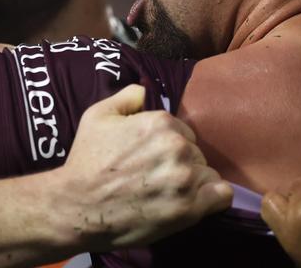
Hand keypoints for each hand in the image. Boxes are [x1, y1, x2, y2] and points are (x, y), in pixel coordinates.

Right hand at [49, 84, 232, 251]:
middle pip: (196, 153)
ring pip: (208, 174)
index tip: (152, 160)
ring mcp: (185, 178)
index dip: (169, 146)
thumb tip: (145, 91)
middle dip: (182, 164)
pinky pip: (222, 196)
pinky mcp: (190, 209)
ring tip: (170, 194)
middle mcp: (177, 146)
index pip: (184, 131)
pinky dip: (213, 199)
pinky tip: (194, 203)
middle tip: (158, 179)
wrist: (78, 207)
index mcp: (159, 122)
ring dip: (195, 183)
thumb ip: (127, 97)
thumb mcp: (97, 115)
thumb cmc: (86, 161)